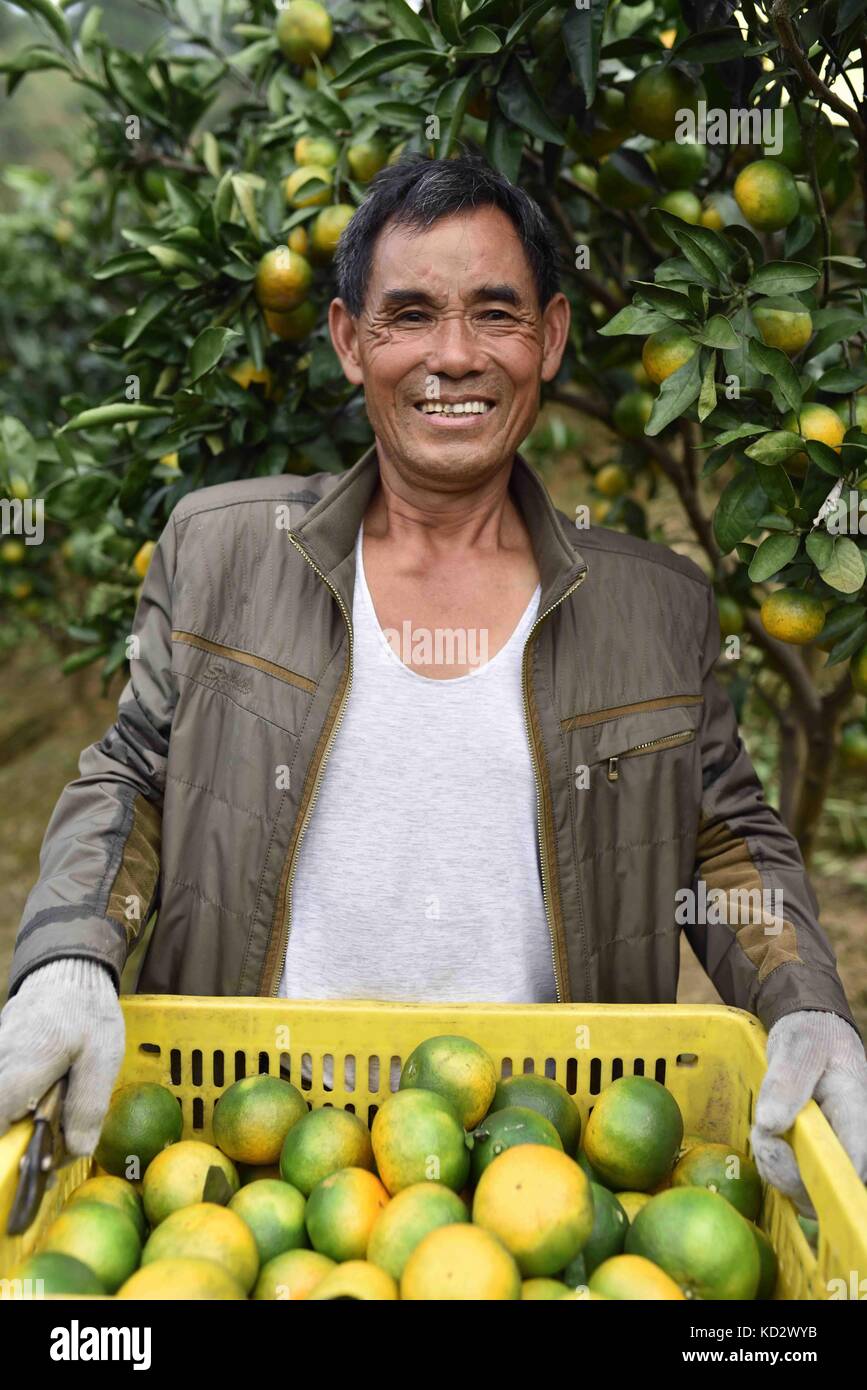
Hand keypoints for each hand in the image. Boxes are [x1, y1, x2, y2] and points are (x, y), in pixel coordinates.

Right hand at [0, 958, 124, 1154]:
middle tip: (46, 1141)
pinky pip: (1, 1083)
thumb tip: (75, 1152)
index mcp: (25, 1065)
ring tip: (45, 1117)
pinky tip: (36, 1097)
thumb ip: (87, 1105)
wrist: (68, 970)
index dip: (12, 1149)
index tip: (35, 1160)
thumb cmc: (88, 1013)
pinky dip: (14, 1099)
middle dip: (16, 1137)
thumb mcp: (102, 1058)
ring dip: (15, 1117)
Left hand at [751, 1009, 866, 1218]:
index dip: (828, 1174)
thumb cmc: (813, 1037)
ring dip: (776, 1169)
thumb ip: (787, 1081)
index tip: (783, 1153)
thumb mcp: (799, 1046)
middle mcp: (852, 1139)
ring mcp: (834, 1152)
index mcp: (856, 1107)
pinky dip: (773, 1166)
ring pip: (810, 1191)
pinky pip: (795, 1182)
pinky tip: (766, 1139)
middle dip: (788, 1173)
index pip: (857, 1157)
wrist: (813, 1036)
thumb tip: (770, 1124)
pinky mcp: (815, 1159)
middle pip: (831, 1183)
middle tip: (764, 1141)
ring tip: (763, 1135)